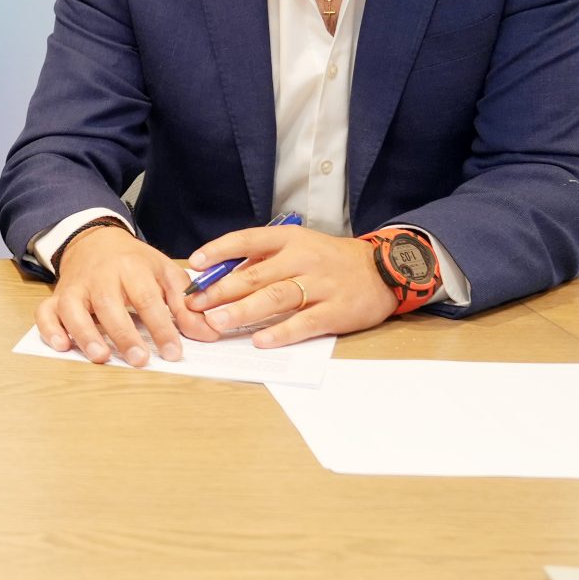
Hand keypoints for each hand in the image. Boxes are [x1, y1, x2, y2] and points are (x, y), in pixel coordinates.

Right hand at [35, 223, 216, 365]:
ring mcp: (76, 288)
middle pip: (109, 305)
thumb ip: (184, 304)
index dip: (161, 327)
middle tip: (140, 360)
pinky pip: (46, 312)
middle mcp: (100, 277)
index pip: (147, 299)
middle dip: (124, 335)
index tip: (173, 352)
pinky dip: (50, 329)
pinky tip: (61, 345)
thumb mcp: (164, 273)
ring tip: (101, 357)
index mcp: (131, 268)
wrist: (95, 241)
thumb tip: (208, 333)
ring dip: (86, 334)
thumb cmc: (134, 263)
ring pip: (74, 310)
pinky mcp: (58, 297)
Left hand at [183, 225, 397, 346]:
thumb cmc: (329, 260)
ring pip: (276, 297)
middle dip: (221, 290)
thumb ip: (264, 259)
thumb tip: (220, 275)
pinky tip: (260, 340)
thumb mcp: (298, 246)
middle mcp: (303, 259)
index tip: (194, 264)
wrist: (384, 268)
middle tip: (195, 305)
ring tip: (217, 322)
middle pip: (256, 275)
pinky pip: (305, 322)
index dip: (219, 251)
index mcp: (290, 239)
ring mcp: (321, 285)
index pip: (247, 240)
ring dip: (244, 311)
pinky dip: (281, 332)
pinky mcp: (337, 311)